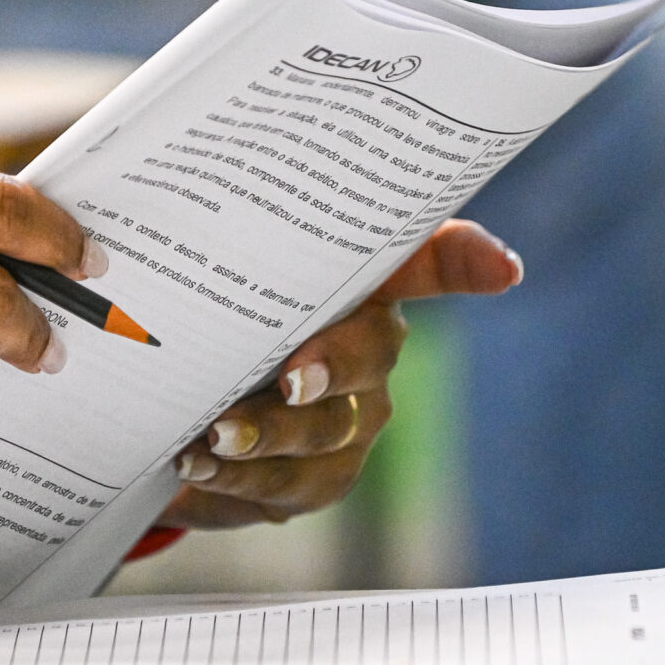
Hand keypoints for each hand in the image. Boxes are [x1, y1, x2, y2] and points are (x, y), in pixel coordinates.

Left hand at [160, 220, 518, 529]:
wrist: (168, 398)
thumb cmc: (205, 313)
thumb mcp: (199, 264)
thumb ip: (214, 229)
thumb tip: (163, 177)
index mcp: (356, 284)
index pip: (426, 259)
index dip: (467, 262)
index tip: (501, 270)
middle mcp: (370, 349)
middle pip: (368, 358)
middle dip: (328, 370)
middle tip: (284, 382)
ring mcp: (352, 420)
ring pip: (326, 433)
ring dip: (267, 439)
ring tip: (208, 437)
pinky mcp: (320, 479)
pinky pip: (291, 487)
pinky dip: (242, 480)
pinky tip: (197, 469)